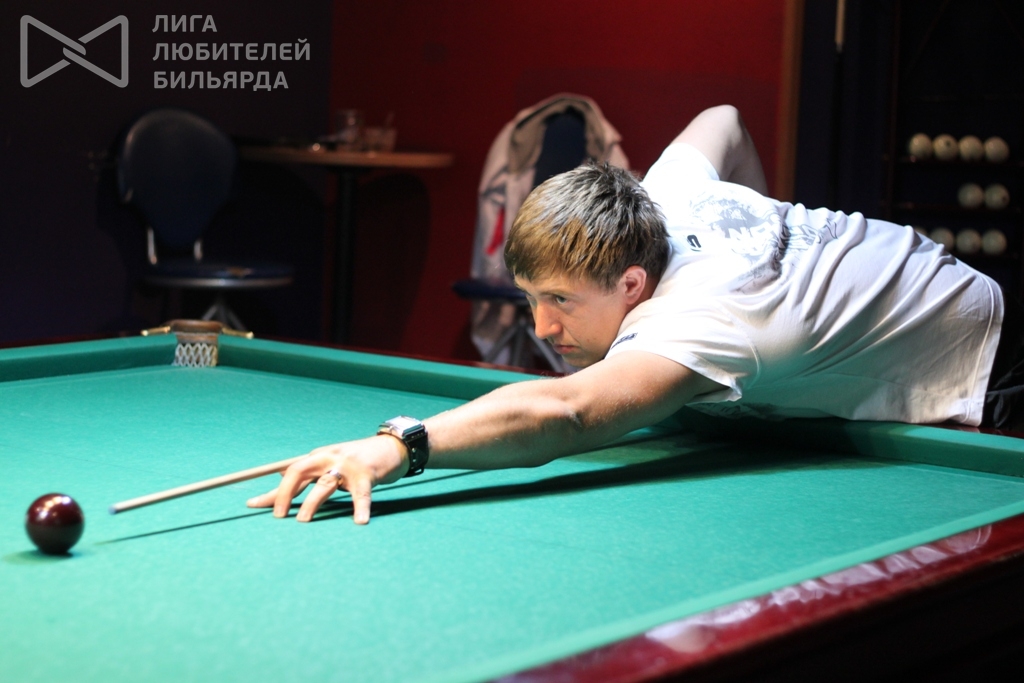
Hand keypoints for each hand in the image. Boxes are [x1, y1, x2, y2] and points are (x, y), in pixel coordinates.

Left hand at [246, 435, 407, 523]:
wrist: (393, 447)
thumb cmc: (358, 460)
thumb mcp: (330, 464)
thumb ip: (309, 475)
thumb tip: (278, 481)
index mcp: (318, 457)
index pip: (289, 473)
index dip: (270, 490)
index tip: (250, 505)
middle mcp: (328, 458)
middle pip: (299, 472)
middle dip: (284, 494)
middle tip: (277, 516)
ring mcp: (348, 465)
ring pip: (324, 484)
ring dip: (311, 503)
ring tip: (302, 521)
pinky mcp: (367, 474)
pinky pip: (362, 494)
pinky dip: (360, 508)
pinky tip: (360, 521)